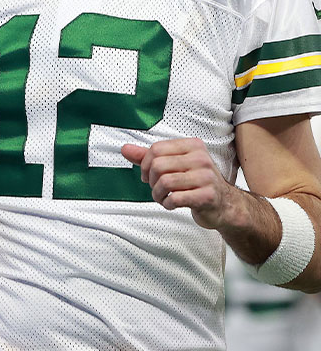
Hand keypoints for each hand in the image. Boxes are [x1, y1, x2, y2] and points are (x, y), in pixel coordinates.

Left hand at [122, 138, 238, 229]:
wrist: (224, 204)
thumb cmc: (196, 182)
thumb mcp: (174, 165)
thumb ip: (148, 157)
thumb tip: (125, 149)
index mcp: (192, 146)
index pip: (156, 149)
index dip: (145, 165)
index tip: (147, 176)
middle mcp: (201, 158)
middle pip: (158, 165)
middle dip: (151, 181)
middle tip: (157, 189)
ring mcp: (206, 177)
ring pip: (165, 182)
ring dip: (158, 195)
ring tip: (163, 198)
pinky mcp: (208, 195)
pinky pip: (176, 198)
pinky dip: (168, 204)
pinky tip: (172, 204)